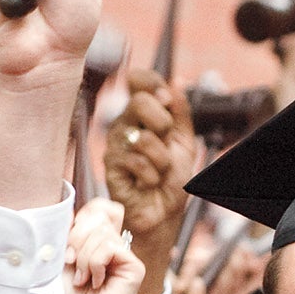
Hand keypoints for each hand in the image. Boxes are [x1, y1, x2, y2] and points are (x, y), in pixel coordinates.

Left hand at [63, 197, 144, 293]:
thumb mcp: (57, 258)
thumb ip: (66, 232)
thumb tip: (70, 209)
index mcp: (95, 240)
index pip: (98, 207)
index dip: (81, 217)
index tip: (66, 243)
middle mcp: (112, 245)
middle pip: (97, 215)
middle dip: (75, 238)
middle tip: (69, 263)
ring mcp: (124, 256)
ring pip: (101, 232)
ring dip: (83, 257)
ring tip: (81, 280)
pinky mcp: (134, 267)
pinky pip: (110, 247)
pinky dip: (94, 264)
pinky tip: (94, 282)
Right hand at [102, 66, 197, 239]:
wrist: (163, 212)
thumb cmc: (170, 180)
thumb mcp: (183, 141)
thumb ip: (180, 111)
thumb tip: (175, 82)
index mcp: (143, 114)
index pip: (139, 81)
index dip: (153, 83)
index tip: (166, 100)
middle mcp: (126, 124)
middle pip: (139, 102)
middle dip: (163, 124)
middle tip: (165, 143)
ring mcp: (116, 144)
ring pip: (143, 137)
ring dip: (162, 159)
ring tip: (158, 171)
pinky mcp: (110, 166)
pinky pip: (137, 162)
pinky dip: (152, 175)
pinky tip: (147, 183)